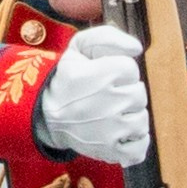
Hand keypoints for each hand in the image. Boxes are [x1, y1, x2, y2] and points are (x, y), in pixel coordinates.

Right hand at [31, 24, 150, 164]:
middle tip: (107, 97)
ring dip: (130, 117)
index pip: (131, 69)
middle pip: (139, 95)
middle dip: (126, 93)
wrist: (45, 116)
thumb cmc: (66, 80)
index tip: (104, 77)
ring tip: (111, 115)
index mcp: (102, 74)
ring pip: (141, 120)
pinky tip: (122, 134)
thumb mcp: (78, 47)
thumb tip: (137, 48)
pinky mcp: (110, 150)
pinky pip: (139, 147)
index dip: (119, 71)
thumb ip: (108, 37)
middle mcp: (109, 102)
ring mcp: (111, 129)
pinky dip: (135, 142)